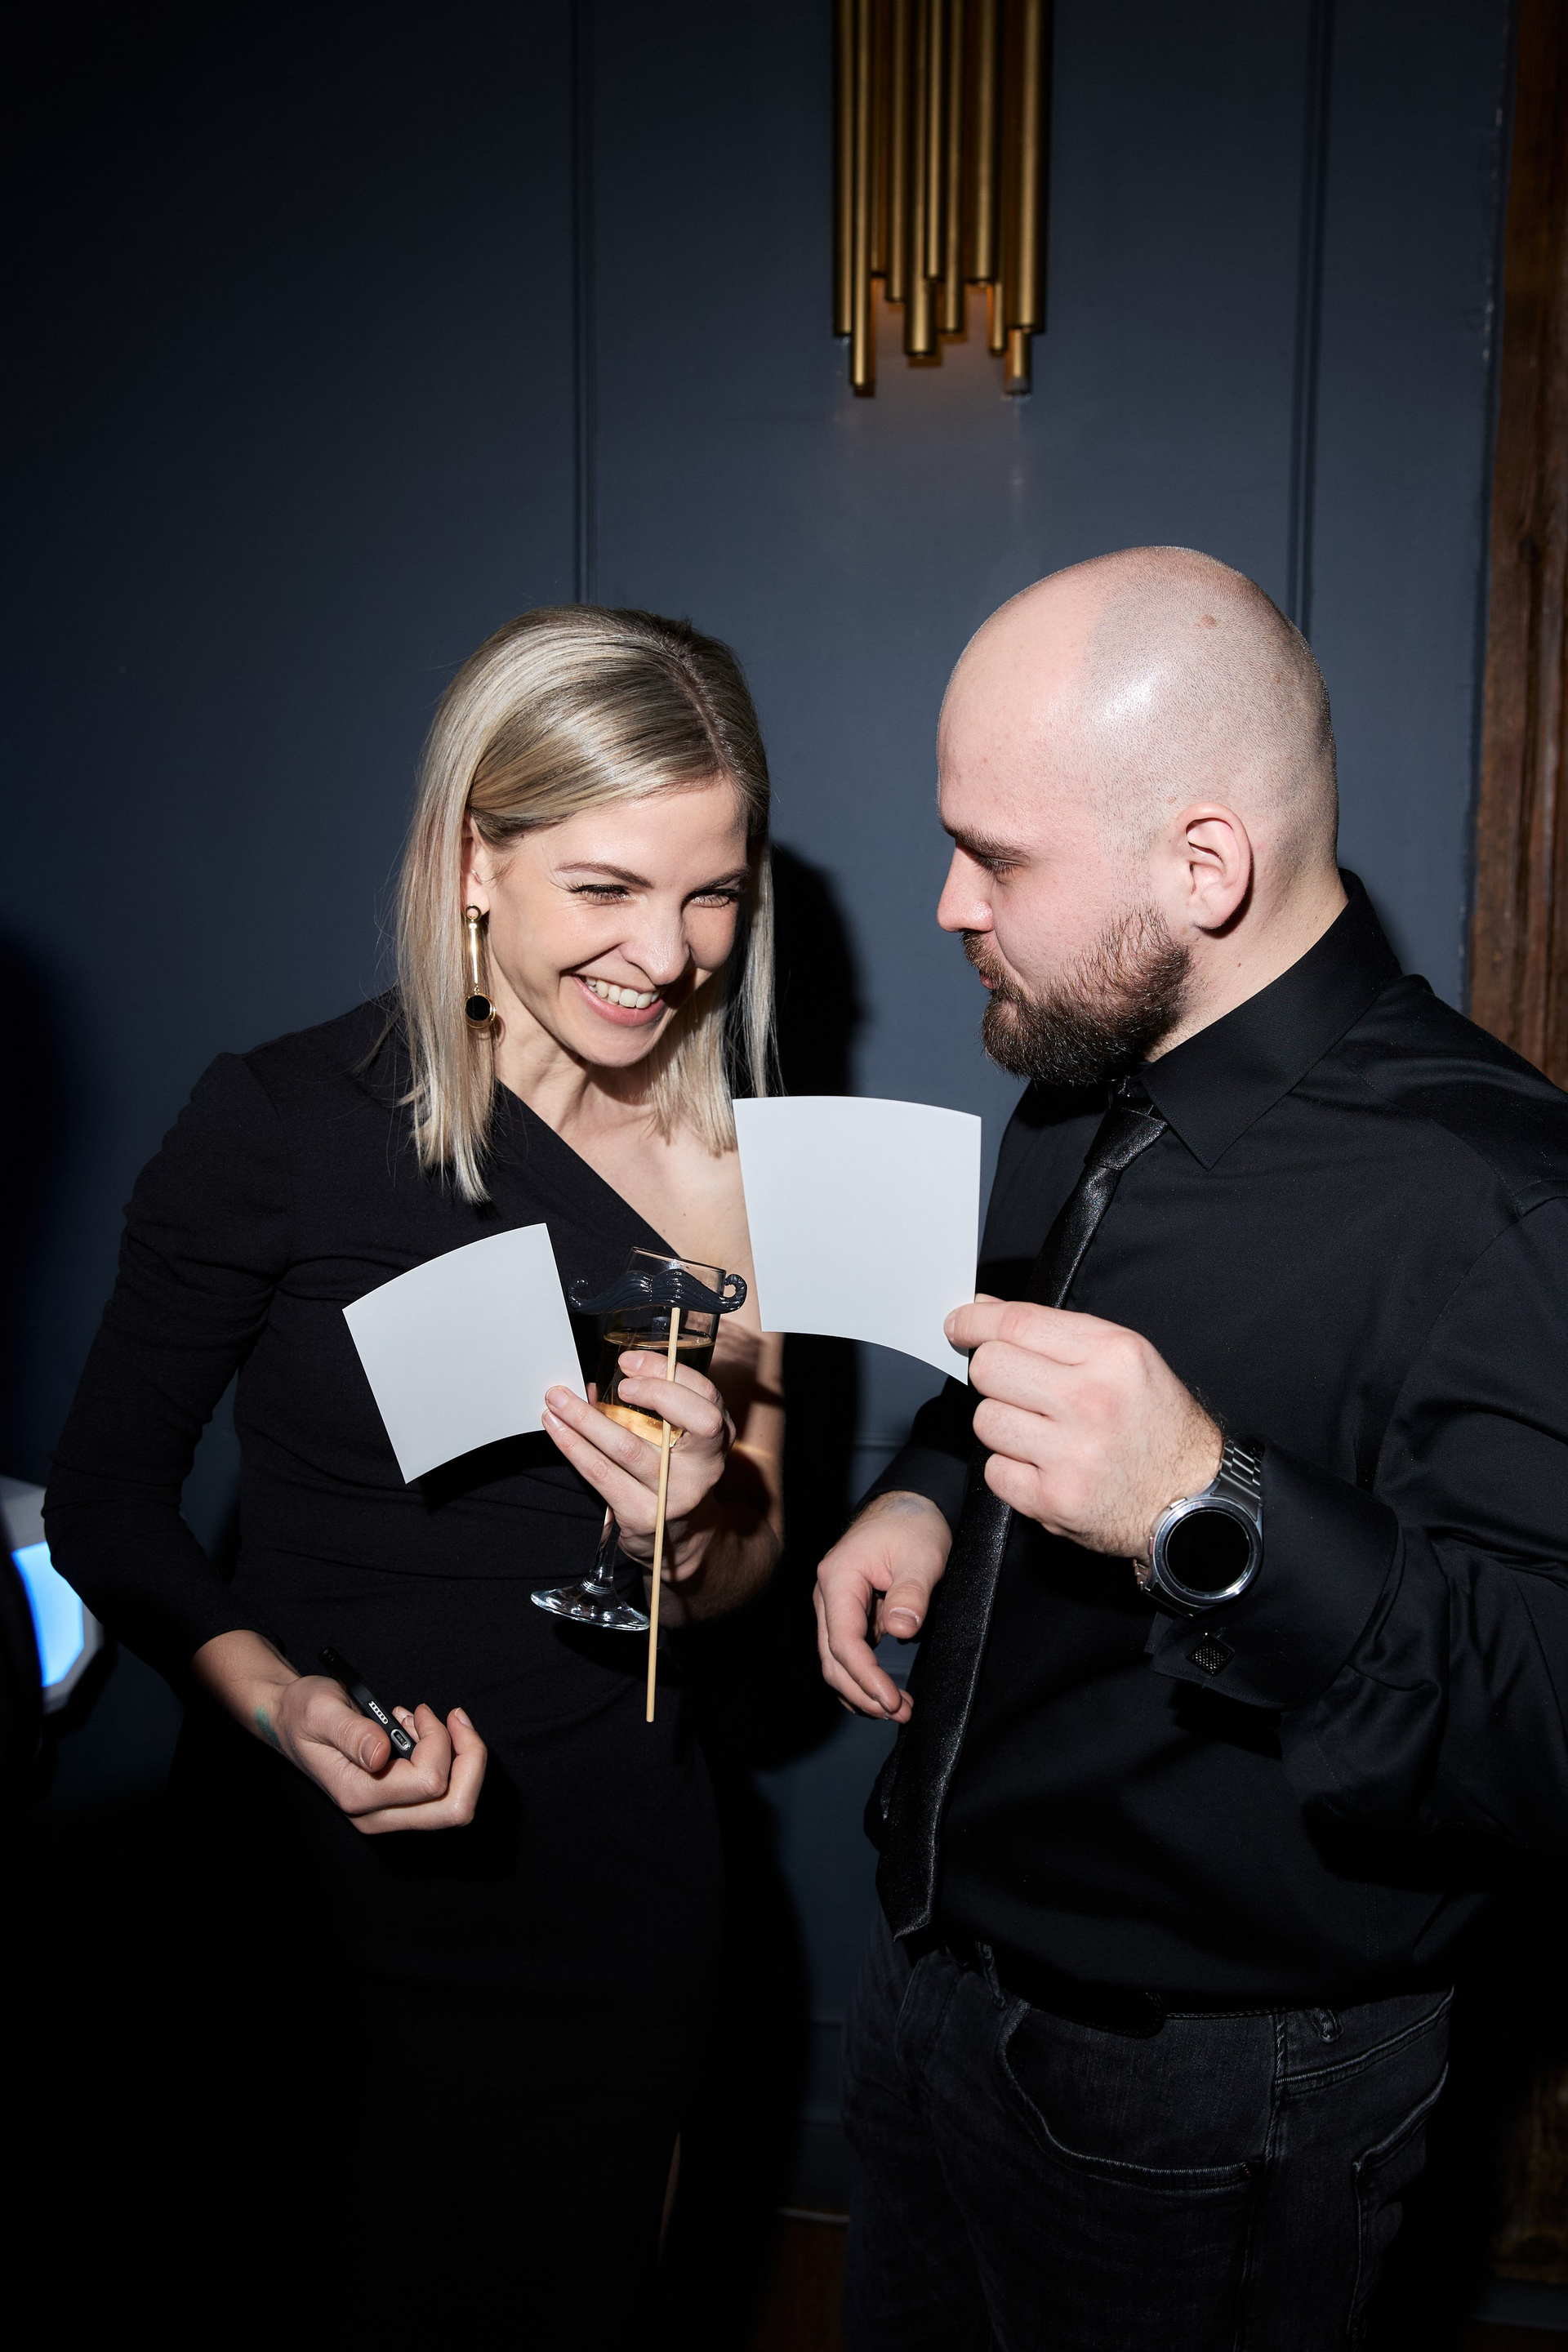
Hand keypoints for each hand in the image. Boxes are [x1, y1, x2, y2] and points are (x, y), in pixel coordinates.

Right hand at [193, 1631, 487, 1834]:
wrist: (289, 1723)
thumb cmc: (304, 1713)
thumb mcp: (322, 1711)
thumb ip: (351, 1733)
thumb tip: (380, 1754)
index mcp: (358, 1796)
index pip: (430, 1782)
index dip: (439, 1742)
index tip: (419, 1711)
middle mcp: (376, 1816)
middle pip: (455, 1808)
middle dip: (470, 1758)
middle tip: (452, 1717)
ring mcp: (388, 1815)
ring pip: (455, 1804)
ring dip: (456, 1756)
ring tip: (419, 1720)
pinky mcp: (397, 1806)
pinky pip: (443, 1795)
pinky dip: (446, 1759)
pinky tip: (416, 1731)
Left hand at [541, 1352, 734, 1580]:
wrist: (679, 1538)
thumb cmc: (674, 1473)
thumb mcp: (682, 1437)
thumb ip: (658, 1405)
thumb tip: (602, 1379)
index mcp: (719, 1436)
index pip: (706, 1396)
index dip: (668, 1373)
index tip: (630, 1362)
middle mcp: (704, 1467)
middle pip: (689, 1421)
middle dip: (650, 1392)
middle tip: (615, 1383)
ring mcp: (674, 1494)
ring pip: (628, 1447)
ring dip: (586, 1418)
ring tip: (558, 1399)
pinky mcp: (642, 1514)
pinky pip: (601, 1473)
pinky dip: (573, 1446)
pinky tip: (556, 1428)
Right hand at [813, 1491, 951, 1722]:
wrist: (907, 1508)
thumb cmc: (913, 1527)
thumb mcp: (921, 1556)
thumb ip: (910, 1594)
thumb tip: (900, 1630)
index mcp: (839, 1578)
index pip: (843, 1640)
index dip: (866, 1676)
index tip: (892, 1700)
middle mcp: (827, 1594)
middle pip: (832, 1658)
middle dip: (862, 1692)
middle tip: (900, 1712)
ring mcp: (834, 1605)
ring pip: (835, 1660)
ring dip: (861, 1689)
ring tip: (896, 1709)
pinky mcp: (847, 1613)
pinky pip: (846, 1652)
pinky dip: (861, 1676)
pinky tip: (882, 1693)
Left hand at [944, 1299, 1221, 1557]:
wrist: (1193, 1501)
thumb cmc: (1158, 1426)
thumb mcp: (1127, 1361)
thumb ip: (1057, 1334)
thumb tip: (985, 1313)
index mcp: (1113, 1355)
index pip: (1018, 1324)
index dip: (975, 1323)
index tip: (958, 1325)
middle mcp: (1091, 1401)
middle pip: (989, 1369)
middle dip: (994, 1377)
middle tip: (1016, 1390)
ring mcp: (1071, 1453)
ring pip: (986, 1420)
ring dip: (1004, 1427)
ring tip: (1041, 1434)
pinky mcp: (1055, 1499)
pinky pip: (994, 1471)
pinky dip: (1011, 1471)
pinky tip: (1045, 1468)